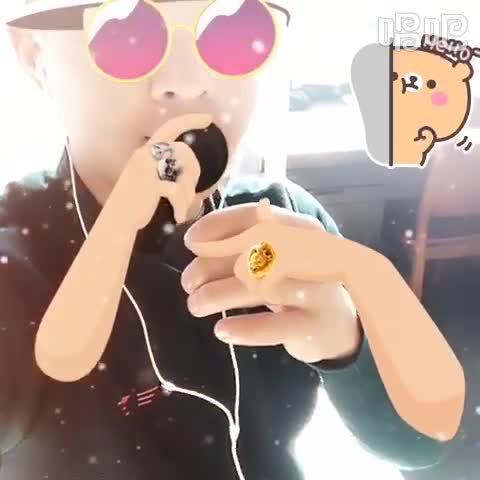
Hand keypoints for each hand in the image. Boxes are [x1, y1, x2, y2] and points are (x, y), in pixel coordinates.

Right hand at [123, 113, 211, 228]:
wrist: (117, 222)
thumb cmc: (135, 203)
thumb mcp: (149, 179)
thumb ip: (165, 168)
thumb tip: (191, 169)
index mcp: (145, 151)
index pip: (170, 127)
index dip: (190, 120)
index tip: (208, 119)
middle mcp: (145, 154)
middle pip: (184, 150)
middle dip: (194, 171)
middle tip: (192, 192)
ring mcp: (147, 168)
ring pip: (183, 172)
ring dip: (188, 193)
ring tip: (183, 207)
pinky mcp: (150, 185)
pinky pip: (177, 192)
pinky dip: (181, 207)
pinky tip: (178, 217)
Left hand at [182, 200, 361, 363]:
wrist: (339, 323)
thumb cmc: (295, 283)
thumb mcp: (274, 258)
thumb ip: (241, 245)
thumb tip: (196, 241)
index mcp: (297, 230)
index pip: (253, 216)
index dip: (217, 226)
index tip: (191, 242)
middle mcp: (309, 254)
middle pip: (250, 252)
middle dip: (210, 266)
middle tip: (188, 282)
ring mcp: (315, 289)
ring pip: (258, 287)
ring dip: (217, 295)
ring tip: (195, 305)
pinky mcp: (313, 324)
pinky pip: (275, 326)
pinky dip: (245, 328)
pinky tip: (221, 330)